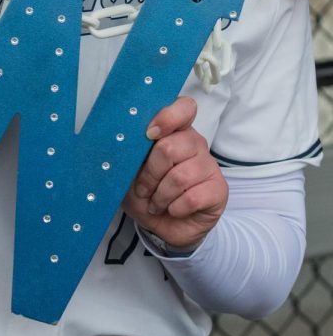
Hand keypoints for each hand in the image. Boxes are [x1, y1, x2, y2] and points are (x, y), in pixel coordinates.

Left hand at [123, 96, 227, 250]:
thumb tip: (116, 140)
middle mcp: (195, 143)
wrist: (162, 227)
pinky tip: (173, 209)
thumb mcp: (129, 172)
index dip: (167, 117)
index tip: (148, 134)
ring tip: (156, 203)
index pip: (184, 107)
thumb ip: (127, 153)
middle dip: (150, 174)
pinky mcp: (219, 189)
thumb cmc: (146, 193)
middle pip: (169, 147)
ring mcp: (209, 165)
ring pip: (180, 176)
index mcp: (175, 131)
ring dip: (160, 196)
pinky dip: (174, 208)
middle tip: (143, 189)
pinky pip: (192, 197)